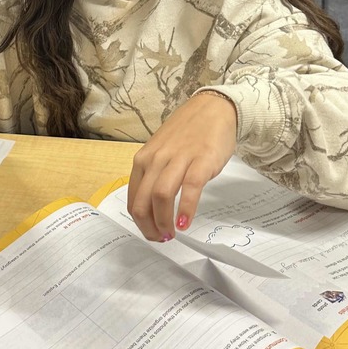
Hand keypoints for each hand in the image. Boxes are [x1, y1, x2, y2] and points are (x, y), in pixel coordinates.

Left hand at [127, 93, 237, 241]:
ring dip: (164, 222)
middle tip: (160, 239)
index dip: (140, 222)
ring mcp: (178, 159)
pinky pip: (189, 189)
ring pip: (161, 196)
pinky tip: (185, 222)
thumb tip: (151, 207)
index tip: (150, 233)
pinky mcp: (201, 161)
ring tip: (172, 234)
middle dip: (149, 227)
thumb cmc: (188, 132)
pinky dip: (185, 209)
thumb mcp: (162, 151)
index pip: (133, 198)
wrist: (214, 109)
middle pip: (143, 201)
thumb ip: (155, 174)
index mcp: (144, 159)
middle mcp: (156, 159)